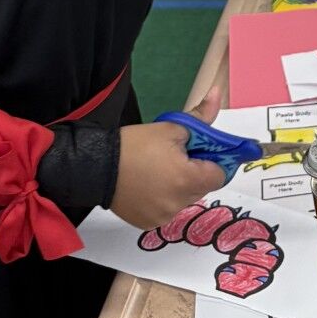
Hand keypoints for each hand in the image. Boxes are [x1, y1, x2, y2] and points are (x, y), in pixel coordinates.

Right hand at [110, 85, 227, 230]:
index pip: (219, 175)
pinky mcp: (148, 223)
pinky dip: (164, 198)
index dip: (214, 160)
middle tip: (176, 155)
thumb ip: (201, 116)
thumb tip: (218, 94)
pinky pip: (167, 209)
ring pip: (184, 199)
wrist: (96, 166)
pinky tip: (148, 184)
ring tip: (158, 169)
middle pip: (202, 187)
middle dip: (195, 171)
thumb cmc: (135, 145)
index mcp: (187, 180)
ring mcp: (163, 217)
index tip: (202, 150)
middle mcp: (178, 204)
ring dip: (180, 186)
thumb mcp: (171, 127)